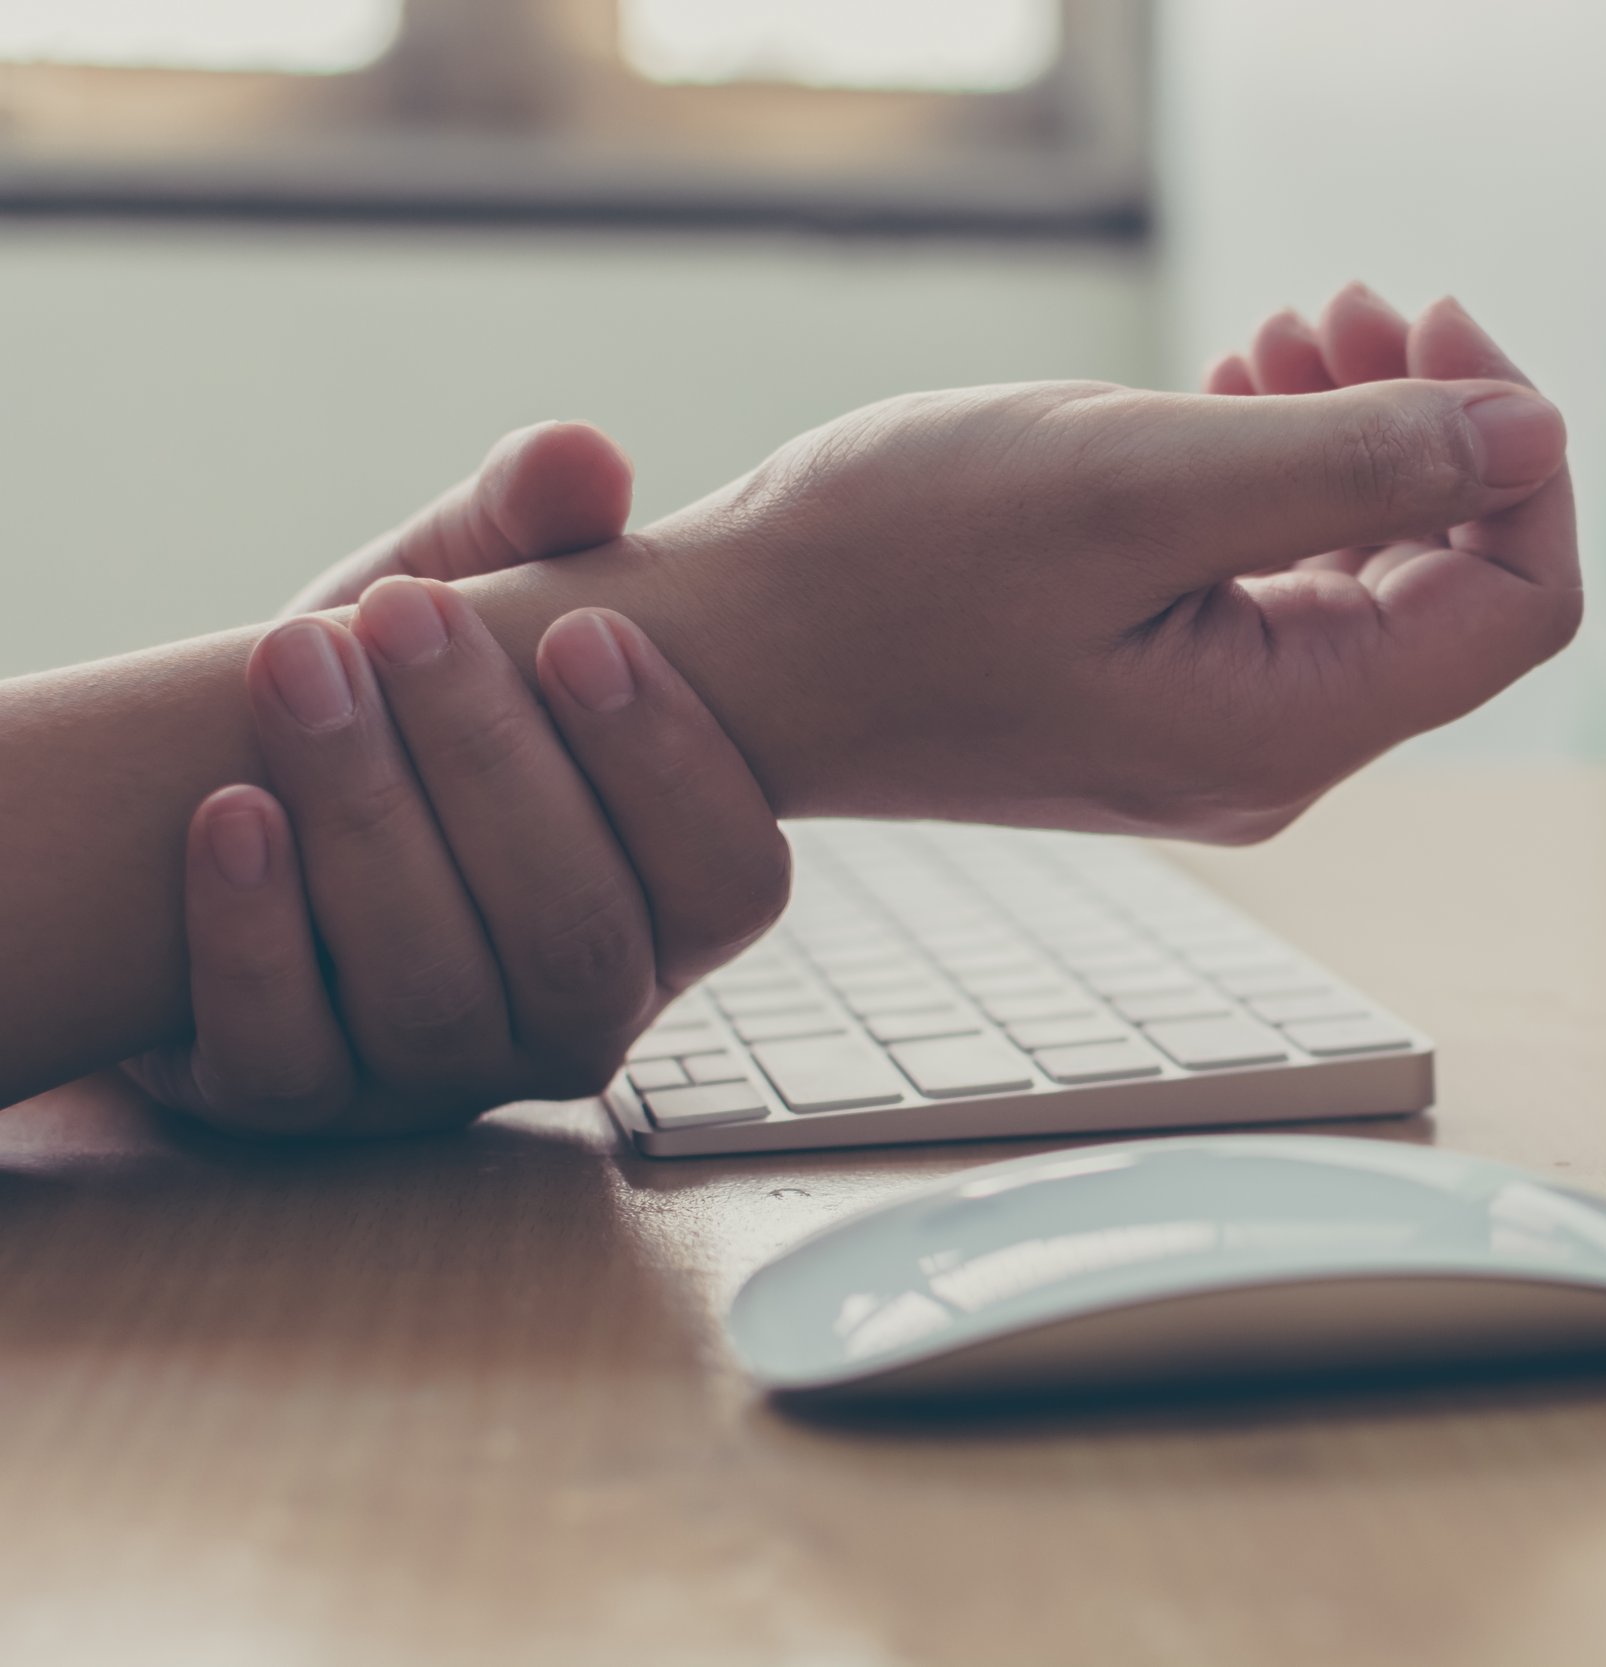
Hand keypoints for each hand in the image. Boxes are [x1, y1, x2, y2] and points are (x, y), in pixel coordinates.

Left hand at [126, 433, 788, 1136]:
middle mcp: (583, 1008)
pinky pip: (290, 1057)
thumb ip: (532, 525)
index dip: (669, 765)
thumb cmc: (396, 709)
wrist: (232, 810)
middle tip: (405, 614)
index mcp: (665, 901)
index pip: (730, 879)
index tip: (584, 630)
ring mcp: (444, 1071)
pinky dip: (256, 935)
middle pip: (577, 932)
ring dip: (368, 823)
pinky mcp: (301, 1102)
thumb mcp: (470, 601)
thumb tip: (587, 457)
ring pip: (440, 993)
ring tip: (298, 669)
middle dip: (490, 763)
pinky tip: (229, 812)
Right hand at [607, 286, 1577, 840]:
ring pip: (1367, 574)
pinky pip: (1280, 584)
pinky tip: (1233, 392)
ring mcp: (1219, 729)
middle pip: (1451, 585)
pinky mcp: (1164, 692)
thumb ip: (1353, 462)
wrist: (728, 656)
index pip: (1515, 606)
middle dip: (1431, 426)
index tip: (1432, 326)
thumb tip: (1536, 437)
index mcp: (1289, 726)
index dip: (1514, 454)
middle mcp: (1275, 751)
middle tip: (1343, 304)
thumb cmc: (892, 567)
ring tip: (1284, 333)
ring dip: (1354, 436)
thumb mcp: (1137, 482)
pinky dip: (1281, 479)